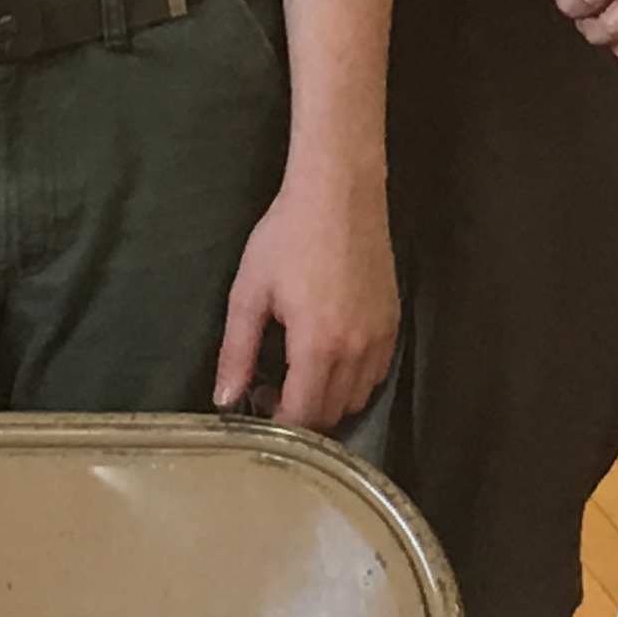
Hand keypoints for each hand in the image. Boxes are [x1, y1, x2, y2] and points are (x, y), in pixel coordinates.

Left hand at [213, 168, 399, 432]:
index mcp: (317, 345)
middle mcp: (356, 350)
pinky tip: (331, 354)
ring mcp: (380, 337)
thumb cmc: (287, 236)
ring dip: (330, 399)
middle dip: (302, 415)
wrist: (339, 192)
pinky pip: (377, 372)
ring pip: (359, 397)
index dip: (278, 423)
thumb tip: (224, 399)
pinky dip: (355, 379)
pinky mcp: (393, 321)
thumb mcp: (249, 292)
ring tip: (303, 372)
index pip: (303, 414)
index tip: (259, 405)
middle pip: (333, 413)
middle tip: (274, 388)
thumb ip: (237, 351)